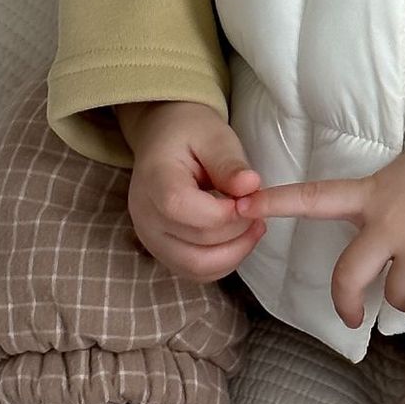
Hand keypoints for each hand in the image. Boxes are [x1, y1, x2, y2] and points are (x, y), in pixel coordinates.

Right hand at [120, 101, 269, 284]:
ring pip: (196, 267)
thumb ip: (230, 163)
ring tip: (253, 227)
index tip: (249, 196)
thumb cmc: (189, 132)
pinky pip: (194, 271)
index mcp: (154, 179)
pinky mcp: (161, 251)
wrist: (163, 137)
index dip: (224, 213)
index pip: (183, 209)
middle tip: (259, 211)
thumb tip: (251, 187)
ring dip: (234, 253)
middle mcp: (145, 215)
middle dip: (237, 233)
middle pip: (195, 244)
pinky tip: (238, 239)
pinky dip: (222, 263)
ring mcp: (150, 238)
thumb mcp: (214, 136)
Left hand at [233, 139, 404, 334]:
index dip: (276, 203)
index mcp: (372, 194)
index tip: (240, 206)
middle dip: (346, 303)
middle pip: (348, 278)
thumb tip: (371, 253)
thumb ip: (378, 207)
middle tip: (353, 314)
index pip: (314, 198)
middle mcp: (387, 222)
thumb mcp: (402, 176)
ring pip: (393, 299)